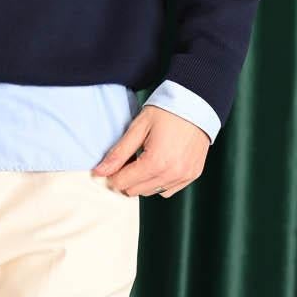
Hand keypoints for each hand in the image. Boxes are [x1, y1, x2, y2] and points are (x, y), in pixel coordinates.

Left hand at [92, 104, 209, 197]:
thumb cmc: (167, 112)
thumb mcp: (138, 128)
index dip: (112, 174)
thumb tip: (99, 171)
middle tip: (127, 160)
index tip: (112, 164)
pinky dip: (159, 183)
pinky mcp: (192, 174)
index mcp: (155, 162)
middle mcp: (171, 173)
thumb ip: (118, 153)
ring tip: (143, 160)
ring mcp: (184, 176)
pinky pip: (169, 190)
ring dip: (142, 182)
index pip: (123, 182)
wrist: (196, 104)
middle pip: (135, 191)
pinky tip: (158, 166)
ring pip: (152, 192)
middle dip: (126, 178)